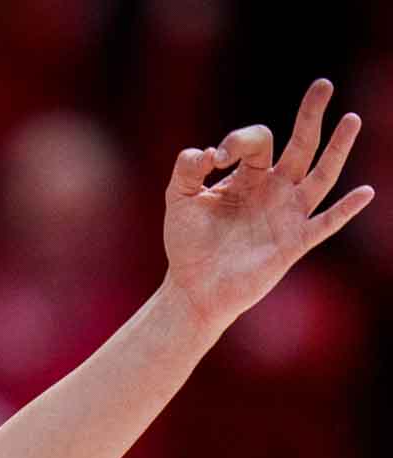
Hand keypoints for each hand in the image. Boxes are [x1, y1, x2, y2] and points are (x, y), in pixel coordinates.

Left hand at [163, 79, 373, 333]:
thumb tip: (208, 152)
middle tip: (323, 84)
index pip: (258, 141)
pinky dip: (345, 210)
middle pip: (302, 145)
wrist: (192, 288)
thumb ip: (186, 169)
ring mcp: (288, 214)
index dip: (238, 140)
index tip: (215, 158)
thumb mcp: (178, 199)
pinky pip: (325, 224)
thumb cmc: (187, 243)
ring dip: (337, 149)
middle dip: (311, 115)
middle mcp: (275, 190)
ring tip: (352, 119)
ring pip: (320, 175)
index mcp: (249, 176)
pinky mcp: (293, 243)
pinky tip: (364, 193)